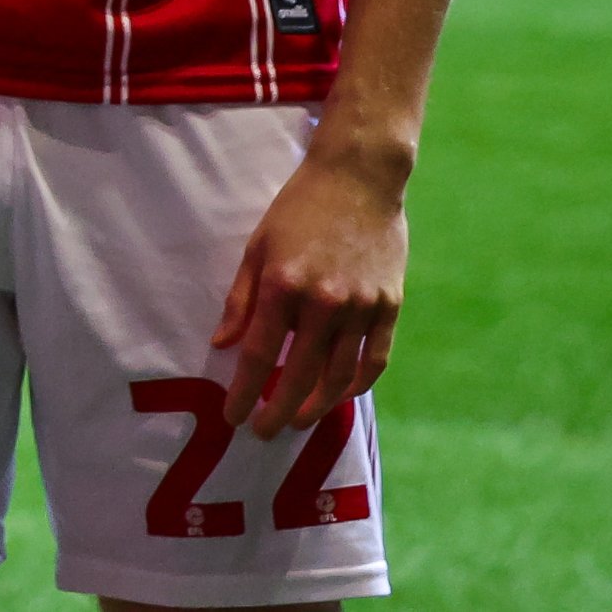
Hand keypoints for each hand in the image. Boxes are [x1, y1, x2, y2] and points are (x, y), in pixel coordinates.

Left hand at [215, 140, 406, 435]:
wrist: (358, 179)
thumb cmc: (297, 209)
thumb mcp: (257, 246)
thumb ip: (241, 300)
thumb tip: (222, 344)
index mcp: (283, 285)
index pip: (261, 355)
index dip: (244, 391)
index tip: (232, 417)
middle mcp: (324, 303)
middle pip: (301, 375)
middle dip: (279, 411)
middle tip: (264, 431)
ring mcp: (362, 307)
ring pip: (340, 376)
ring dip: (317, 405)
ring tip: (298, 420)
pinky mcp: (390, 306)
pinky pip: (374, 360)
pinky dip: (356, 384)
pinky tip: (338, 394)